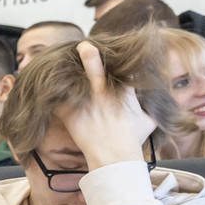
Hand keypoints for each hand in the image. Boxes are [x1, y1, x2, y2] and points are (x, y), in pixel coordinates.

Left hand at [62, 39, 155, 169]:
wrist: (115, 158)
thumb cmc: (132, 140)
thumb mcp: (149, 121)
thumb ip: (151, 108)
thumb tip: (162, 105)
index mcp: (124, 92)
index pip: (123, 69)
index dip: (119, 59)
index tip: (114, 50)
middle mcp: (104, 95)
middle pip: (97, 71)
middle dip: (91, 58)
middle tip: (84, 46)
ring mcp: (87, 105)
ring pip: (76, 84)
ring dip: (67, 74)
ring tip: (55, 61)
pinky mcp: (71, 116)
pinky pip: (58, 101)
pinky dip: (51, 95)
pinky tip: (42, 88)